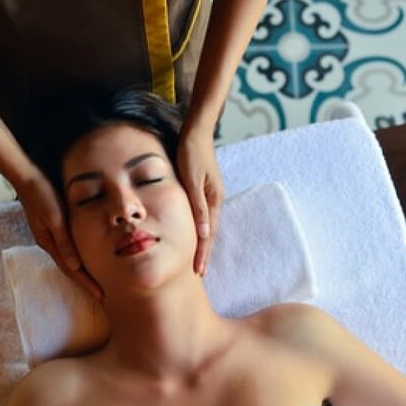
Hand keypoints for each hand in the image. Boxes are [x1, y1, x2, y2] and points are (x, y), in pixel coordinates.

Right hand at [14, 168, 102, 299]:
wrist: (27, 176)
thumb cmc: (42, 195)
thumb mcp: (55, 218)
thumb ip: (64, 242)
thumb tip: (75, 268)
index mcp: (49, 243)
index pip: (71, 270)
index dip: (86, 283)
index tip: (101, 295)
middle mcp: (50, 242)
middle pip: (70, 268)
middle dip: (85, 282)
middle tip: (103, 295)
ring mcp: (51, 235)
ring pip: (70, 259)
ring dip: (83, 272)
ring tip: (97, 282)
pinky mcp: (55, 225)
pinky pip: (69, 248)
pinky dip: (79, 257)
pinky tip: (86, 258)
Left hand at [177, 127, 223, 276]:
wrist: (195, 131)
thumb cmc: (191, 153)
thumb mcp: (192, 180)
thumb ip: (198, 206)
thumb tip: (204, 234)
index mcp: (214, 199)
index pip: (208, 234)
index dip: (203, 253)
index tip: (199, 271)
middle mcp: (215, 199)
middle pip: (210, 233)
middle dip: (205, 254)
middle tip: (199, 274)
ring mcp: (210, 194)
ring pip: (207, 225)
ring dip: (203, 244)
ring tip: (198, 260)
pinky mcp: (203, 189)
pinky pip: (202, 215)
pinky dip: (200, 229)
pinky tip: (196, 234)